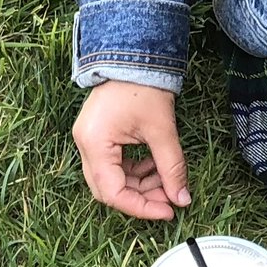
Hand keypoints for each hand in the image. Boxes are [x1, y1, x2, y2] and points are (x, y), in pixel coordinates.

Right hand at [72, 81, 190, 219]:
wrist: (134, 54)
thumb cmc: (144, 86)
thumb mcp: (162, 130)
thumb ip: (172, 167)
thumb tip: (182, 198)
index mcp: (95, 143)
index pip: (113, 192)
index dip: (140, 207)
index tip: (167, 211)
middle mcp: (85, 144)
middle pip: (108, 189)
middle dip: (140, 198)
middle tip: (169, 200)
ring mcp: (89, 140)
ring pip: (112, 178)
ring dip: (139, 185)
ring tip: (167, 181)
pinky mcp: (98, 136)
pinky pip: (114, 165)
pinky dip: (135, 171)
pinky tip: (155, 168)